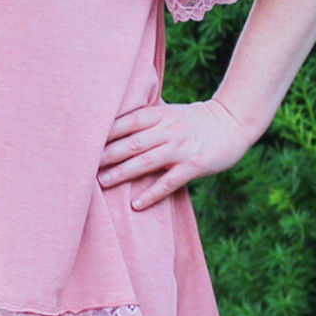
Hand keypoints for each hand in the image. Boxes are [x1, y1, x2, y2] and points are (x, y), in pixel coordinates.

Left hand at [97, 97, 254, 209]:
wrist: (233, 123)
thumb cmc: (195, 120)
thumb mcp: (171, 111)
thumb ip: (147, 117)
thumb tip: (113, 122)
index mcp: (160, 114)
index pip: (127, 122)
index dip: (105, 132)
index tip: (84, 142)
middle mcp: (168, 130)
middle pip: (131, 143)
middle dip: (107, 155)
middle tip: (83, 166)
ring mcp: (181, 148)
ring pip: (146, 161)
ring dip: (122, 173)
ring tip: (102, 183)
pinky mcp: (194, 166)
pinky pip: (169, 182)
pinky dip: (152, 194)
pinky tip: (136, 204)